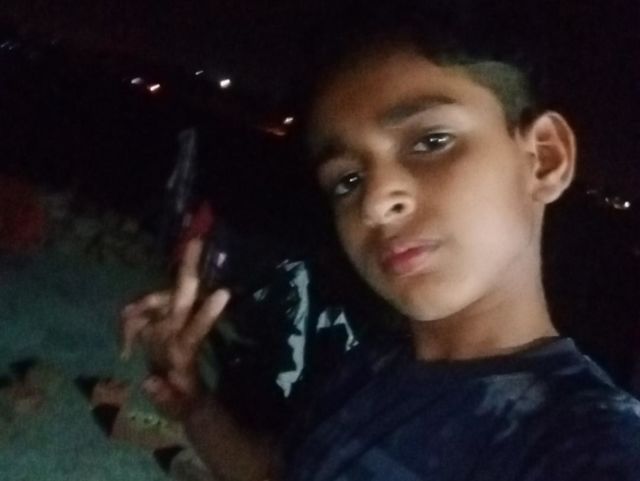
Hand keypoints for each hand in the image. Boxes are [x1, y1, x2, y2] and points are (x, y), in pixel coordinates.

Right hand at [119, 238, 230, 419]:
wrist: (180, 395)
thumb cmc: (183, 400)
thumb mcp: (177, 406)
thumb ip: (166, 397)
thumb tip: (150, 384)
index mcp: (186, 349)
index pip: (196, 329)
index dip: (207, 313)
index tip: (223, 293)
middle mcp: (177, 329)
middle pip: (183, 294)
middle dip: (189, 269)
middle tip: (197, 241)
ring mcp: (166, 324)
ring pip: (152, 301)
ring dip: (138, 311)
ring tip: (125, 349)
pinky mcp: (153, 325)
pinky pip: (134, 315)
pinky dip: (127, 328)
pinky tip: (124, 352)